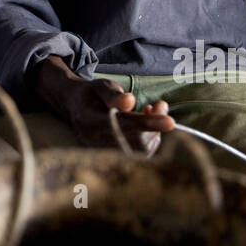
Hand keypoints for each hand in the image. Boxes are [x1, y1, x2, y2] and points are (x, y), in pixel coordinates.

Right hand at [31, 55, 174, 155]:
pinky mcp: (111, 158)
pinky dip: (150, 139)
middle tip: (161, 106)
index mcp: (90, 121)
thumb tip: (130, 102)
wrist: (75, 108)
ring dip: (154, 132)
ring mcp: (102, 153)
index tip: (171, 121)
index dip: (148, 123)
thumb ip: (113, 94)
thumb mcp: (100, 86)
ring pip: (140, 151)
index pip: (124, 126)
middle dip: (155, 125)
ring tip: (153, 110)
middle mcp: (94, 141)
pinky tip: (147, 123)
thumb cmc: (91, 94)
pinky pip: (138, 155)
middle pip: (135, 142)